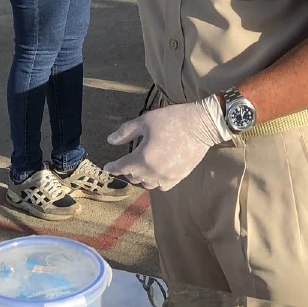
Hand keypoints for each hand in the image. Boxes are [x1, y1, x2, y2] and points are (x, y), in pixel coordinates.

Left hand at [104, 97, 230, 190]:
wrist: (201, 125)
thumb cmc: (171, 120)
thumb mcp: (145, 121)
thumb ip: (125, 132)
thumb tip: (110, 141)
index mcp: (143, 158)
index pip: (122, 167)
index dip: (112, 167)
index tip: (107, 167)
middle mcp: (153, 172)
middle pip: (134, 177)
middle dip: (126, 171)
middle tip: (125, 163)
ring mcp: (167, 177)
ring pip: (147, 184)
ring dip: (140, 178)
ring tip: (138, 169)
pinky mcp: (178, 178)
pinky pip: (161, 187)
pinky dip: (154, 182)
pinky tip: (154, 174)